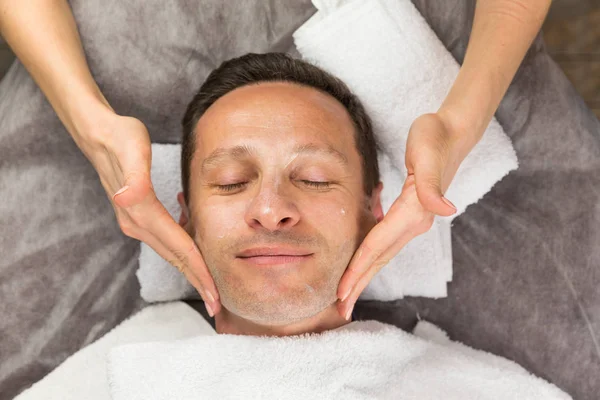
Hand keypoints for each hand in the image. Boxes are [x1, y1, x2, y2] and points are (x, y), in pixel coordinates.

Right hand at [72, 109, 220, 315]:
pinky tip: (195, 251)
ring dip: (191, 270)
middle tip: (218, 306)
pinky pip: (166, 240)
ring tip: (210, 287)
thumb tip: (127, 196)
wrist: (99, 134)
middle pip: (176, 258)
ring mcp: (135, 223)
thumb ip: (133, 175)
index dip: (199, 272)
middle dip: (198, 282)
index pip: (180, 249)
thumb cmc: (121, 137)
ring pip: (171, 253)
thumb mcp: (132, 149)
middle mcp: (137, 223)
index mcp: (142, 212)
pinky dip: (183, 251)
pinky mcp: (137, 217)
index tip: (215, 295)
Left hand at [336, 112, 479, 318]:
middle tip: (340, 309)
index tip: (341, 293)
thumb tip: (446, 210)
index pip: (377, 248)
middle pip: (379, 259)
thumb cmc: (435, 138)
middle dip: (359, 285)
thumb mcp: (428, 155)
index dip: (358, 271)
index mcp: (413, 213)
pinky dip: (371, 255)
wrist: (452, 132)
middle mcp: (414, 222)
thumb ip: (431, 183)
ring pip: (383, 253)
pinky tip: (362, 260)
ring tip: (348, 293)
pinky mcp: (411, 213)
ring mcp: (414, 220)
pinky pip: (386, 240)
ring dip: (364, 274)